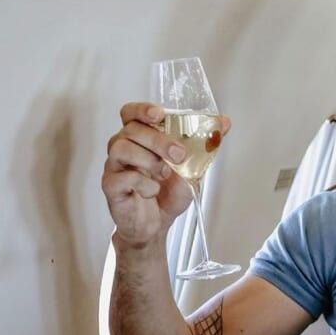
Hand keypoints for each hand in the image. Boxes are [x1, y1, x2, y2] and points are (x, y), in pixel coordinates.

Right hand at [102, 102, 230, 248]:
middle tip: (178, 155)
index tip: (159, 115)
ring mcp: (115, 166)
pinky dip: (143, 183)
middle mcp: (124, 147)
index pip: (131, 113)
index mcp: (140, 138)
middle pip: (131, 129)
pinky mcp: (111, 186)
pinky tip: (152, 191)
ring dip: (149, 160)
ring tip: (164, 175)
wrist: (157, 225)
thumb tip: (224, 122)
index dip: (142, 109)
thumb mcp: (193, 167)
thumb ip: (205, 144)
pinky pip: (122, 177)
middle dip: (158, 140)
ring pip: (121, 148)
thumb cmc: (168, 193)